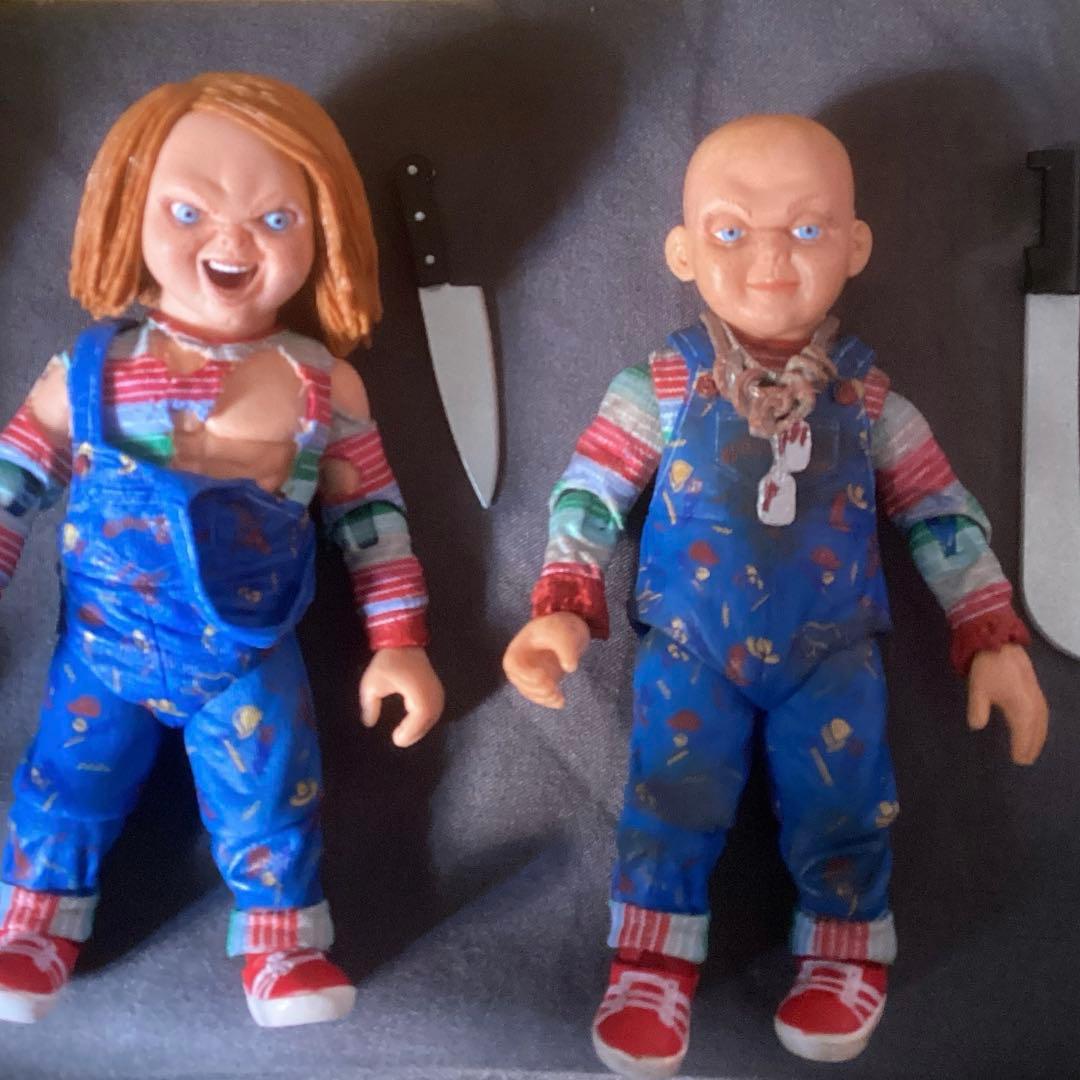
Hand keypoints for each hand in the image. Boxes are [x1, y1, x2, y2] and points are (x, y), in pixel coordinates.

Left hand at [359, 646, 444, 747]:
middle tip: (397, 739)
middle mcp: (434, 697)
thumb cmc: (388, 662)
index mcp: (420, 697)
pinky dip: (424, 719)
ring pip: (432, 719)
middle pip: (426, 724)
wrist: (404, 641)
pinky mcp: (438, 690)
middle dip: (413, 734)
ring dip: (419, 728)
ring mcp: (438, 693)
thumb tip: (369, 723)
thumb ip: (370, 706)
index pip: (417, 724)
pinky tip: (413, 722)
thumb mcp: (372, 685)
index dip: (406, 734)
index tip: (394, 738)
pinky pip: (434, 711)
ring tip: (404, 733)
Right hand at [503, 612, 590, 708]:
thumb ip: (566, 649)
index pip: (513, 666)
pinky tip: (561, 702)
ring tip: (559, 697)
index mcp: (517, 649)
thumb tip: (570, 668)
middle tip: (553, 688)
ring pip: (531, 693)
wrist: (566, 631)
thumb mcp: (563, 633)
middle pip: (521, 683)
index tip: (543, 676)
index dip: (525, 675)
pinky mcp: (541, 683)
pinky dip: (549, 701)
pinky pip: (541, 696)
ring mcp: (530, 675)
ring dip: (544, 698)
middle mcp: (520, 665)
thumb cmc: (559, 628)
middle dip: (537, 689)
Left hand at [967, 644, 1048, 764]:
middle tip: (1026, 760)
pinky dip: (1041, 725)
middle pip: (1036, 731)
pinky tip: (1035, 727)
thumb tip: (977, 727)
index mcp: (1022, 708)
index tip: (1018, 761)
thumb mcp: (978, 691)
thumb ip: (978, 712)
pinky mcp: (1036, 689)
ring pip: (1042, 722)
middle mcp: (1034, 705)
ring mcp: (1037, 696)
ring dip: (1039, 737)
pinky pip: (1043, 713)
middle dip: (1032, 746)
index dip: (1021, 748)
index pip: (1023, 734)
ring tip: (1033, 749)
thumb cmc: (987, 668)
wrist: (999, 642)